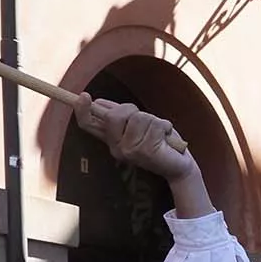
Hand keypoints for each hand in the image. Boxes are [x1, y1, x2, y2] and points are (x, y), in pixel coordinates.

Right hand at [73, 94, 197, 182]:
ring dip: (153, 120)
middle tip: (145, 121)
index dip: (82, 110)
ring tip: (159, 133)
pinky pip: (155, 125)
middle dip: (131, 110)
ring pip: (138, 118)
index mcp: (112, 139)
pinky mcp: (147, 152)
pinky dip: (165, 126)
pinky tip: (167, 138)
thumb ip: (120, 116)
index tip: (84, 95)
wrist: (178, 166)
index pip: (88, 124)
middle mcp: (117, 148)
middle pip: (113, 115)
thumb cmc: (158, 142)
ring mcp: (131, 151)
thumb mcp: (136, 126)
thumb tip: (98, 102)